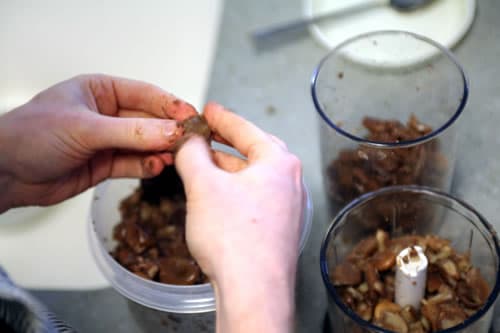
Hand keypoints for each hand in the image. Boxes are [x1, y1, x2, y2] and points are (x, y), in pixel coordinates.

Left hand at [0, 74, 195, 211]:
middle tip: (191, 142)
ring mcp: (109, 141)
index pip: (146, 95)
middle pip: (150, 121)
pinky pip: (135, 164)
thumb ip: (132, 133)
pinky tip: (156, 167)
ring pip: (146, 144)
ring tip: (177, 158)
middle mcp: (108, 115)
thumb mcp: (86, 128)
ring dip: (162, 151)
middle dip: (170, 131)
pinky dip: (147, 167)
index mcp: (101, 91)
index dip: (171, 106)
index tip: (192, 117)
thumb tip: (171, 132)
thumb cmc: (32, 135)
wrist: (5, 173)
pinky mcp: (107, 165)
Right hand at [176, 103, 303, 332]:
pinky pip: (255, 199)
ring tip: (204, 163)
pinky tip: (216, 197)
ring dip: (227, 169)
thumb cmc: (236, 239)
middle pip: (253, 152)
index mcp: (279, 163)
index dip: (222, 118)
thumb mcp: (203, 186)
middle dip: (226, 143)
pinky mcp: (279, 230)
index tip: (208, 110)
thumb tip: (188, 140)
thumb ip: (192, 154)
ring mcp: (288, 208)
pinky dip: (234, 191)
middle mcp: (290, 183)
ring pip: (253, 177)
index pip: (246, 130)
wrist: (254, 292)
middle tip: (206, 133)